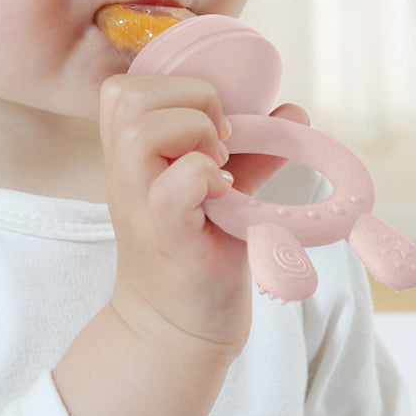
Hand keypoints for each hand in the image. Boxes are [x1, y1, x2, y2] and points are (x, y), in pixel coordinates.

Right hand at [100, 72, 309, 355]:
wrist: (175, 330)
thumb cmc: (197, 254)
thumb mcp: (216, 192)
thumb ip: (250, 151)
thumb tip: (292, 112)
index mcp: (129, 155)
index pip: (123, 87)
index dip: (172, 86)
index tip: (211, 123)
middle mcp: (123, 173)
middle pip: (126, 94)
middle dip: (189, 99)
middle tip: (220, 139)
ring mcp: (138, 203)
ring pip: (141, 132)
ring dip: (194, 133)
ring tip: (219, 164)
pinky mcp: (166, 236)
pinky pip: (175, 186)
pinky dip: (205, 176)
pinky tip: (224, 194)